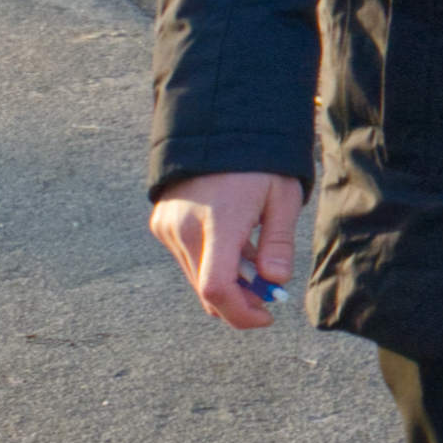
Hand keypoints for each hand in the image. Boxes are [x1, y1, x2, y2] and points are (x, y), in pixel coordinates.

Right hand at [153, 169, 304, 329]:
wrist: (215, 126)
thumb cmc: (257, 161)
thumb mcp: (281, 197)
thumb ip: (278, 242)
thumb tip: (275, 282)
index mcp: (218, 220)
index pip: (217, 288)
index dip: (241, 313)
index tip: (266, 316)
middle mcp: (184, 227)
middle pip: (206, 290)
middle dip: (239, 301)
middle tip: (268, 294)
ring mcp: (167, 226)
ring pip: (196, 277)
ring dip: (226, 282)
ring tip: (254, 260)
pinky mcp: (160, 223)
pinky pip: (186, 259)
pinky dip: (210, 264)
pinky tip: (234, 245)